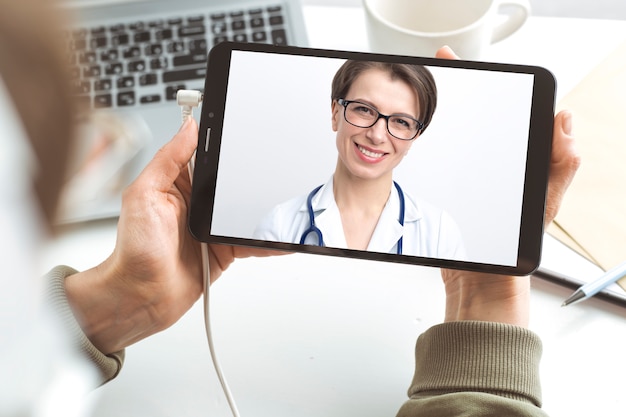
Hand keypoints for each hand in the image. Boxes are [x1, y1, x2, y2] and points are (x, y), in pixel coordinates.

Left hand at [65, 118, 277, 354]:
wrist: (142, 296)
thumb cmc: (134, 250)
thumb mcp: (144, 194)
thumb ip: (168, 160)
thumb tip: (188, 127)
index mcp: (177, 183)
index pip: (205, 154)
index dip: (222, 142)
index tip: (241, 130)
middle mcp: (198, 203)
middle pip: (232, 181)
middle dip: (250, 175)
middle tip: (270, 167)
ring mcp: (214, 226)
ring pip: (247, 210)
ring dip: (263, 207)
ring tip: (282, 198)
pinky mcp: (225, 248)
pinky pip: (252, 240)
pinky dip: (269, 240)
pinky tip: (281, 236)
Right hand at [435, 46, 580, 326]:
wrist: (482, 281)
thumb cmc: (516, 251)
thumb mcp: (543, 206)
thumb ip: (560, 166)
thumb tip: (566, 122)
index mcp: (527, 161)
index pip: (517, 110)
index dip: (499, 83)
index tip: (477, 66)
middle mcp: (504, 164)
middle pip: (486, 115)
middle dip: (465, 86)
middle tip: (447, 65)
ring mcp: (481, 175)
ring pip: (464, 134)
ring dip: (446, 112)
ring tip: (432, 92)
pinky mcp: (460, 188)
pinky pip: (449, 158)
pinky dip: (435, 143)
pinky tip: (424, 136)